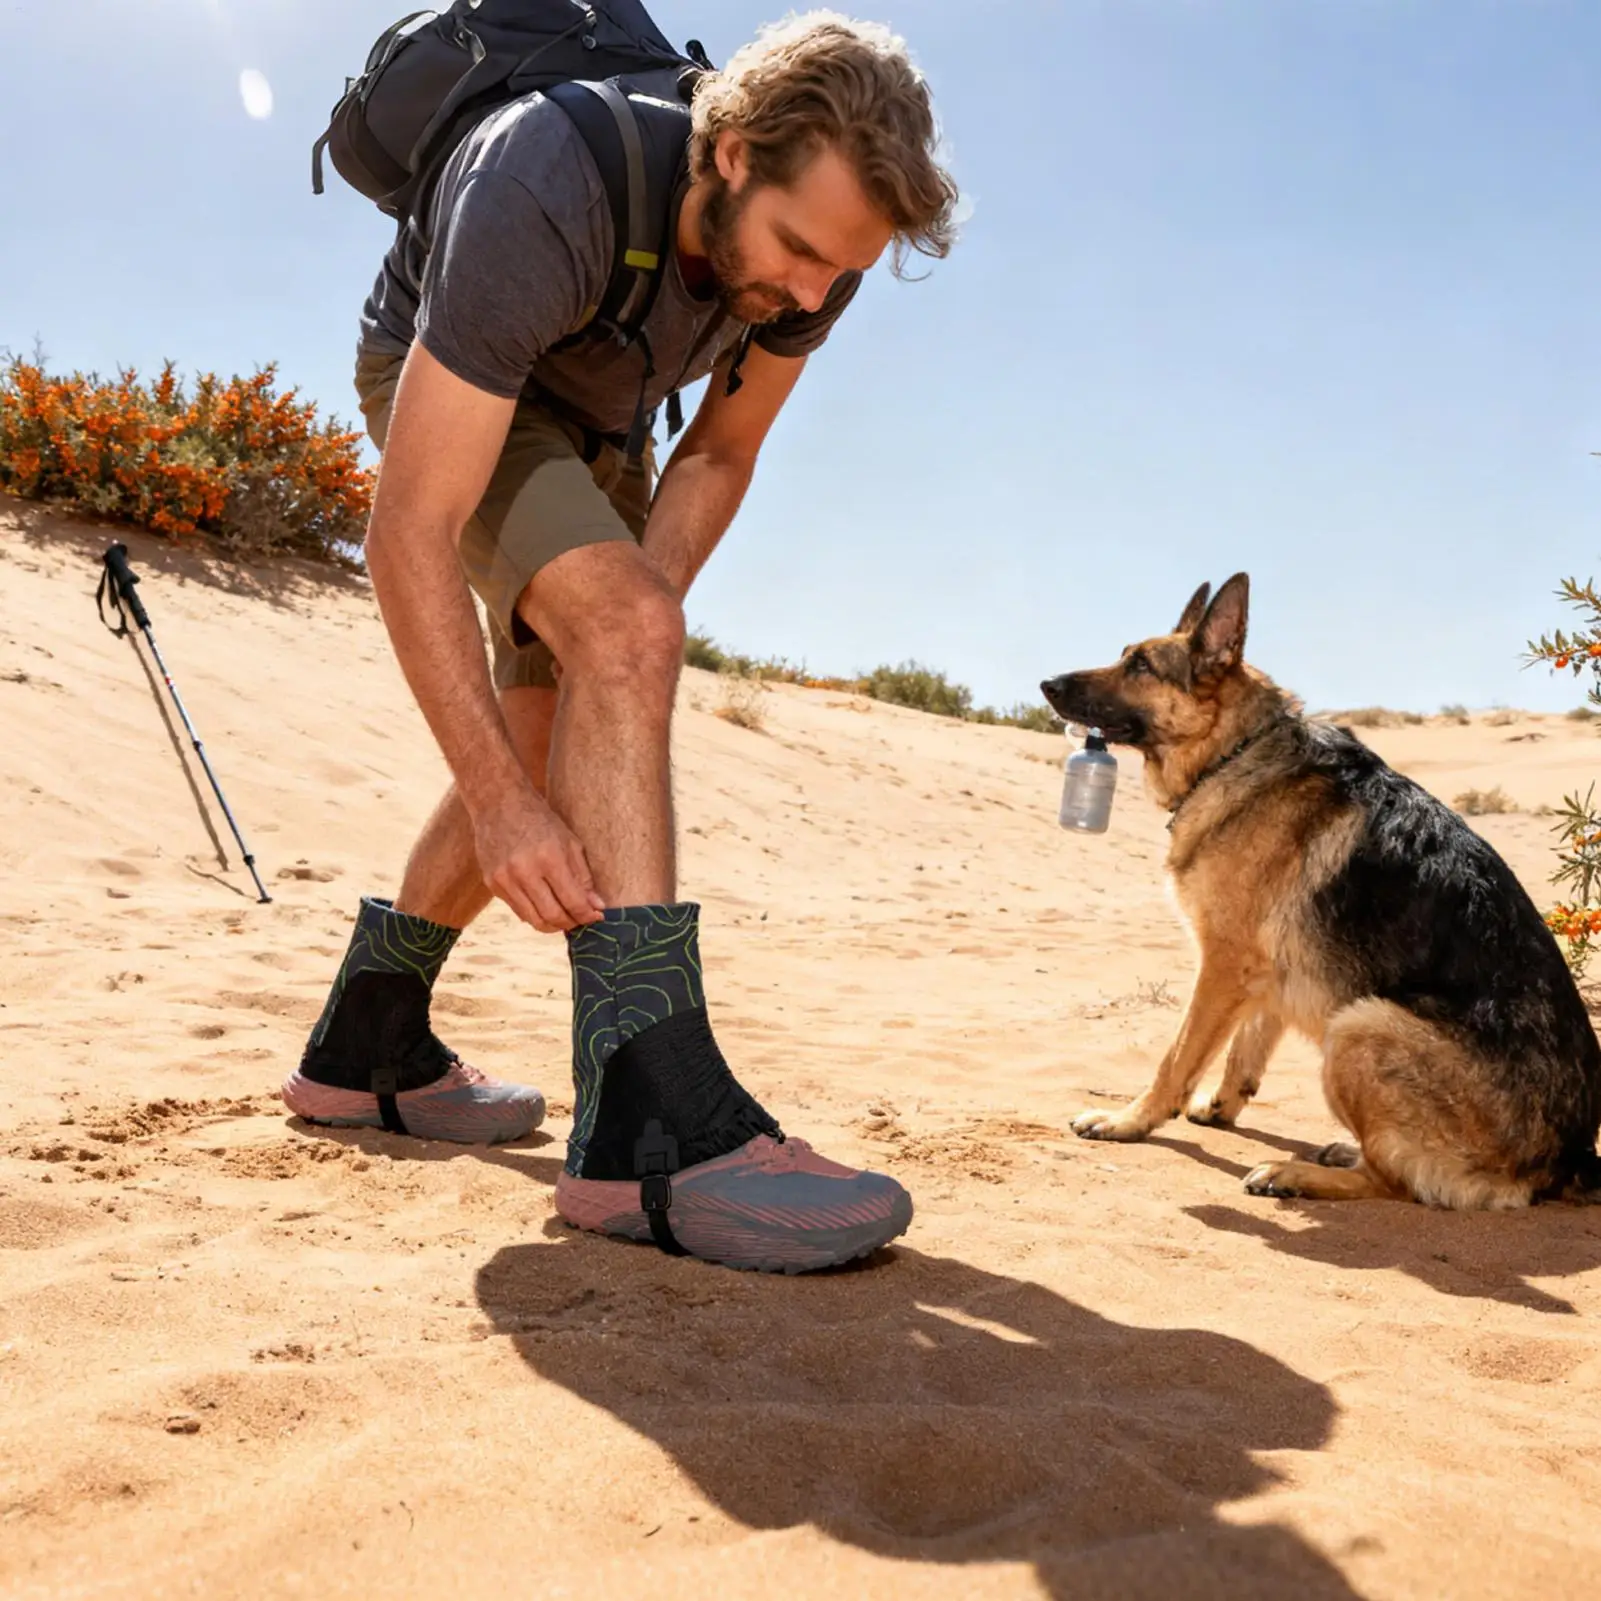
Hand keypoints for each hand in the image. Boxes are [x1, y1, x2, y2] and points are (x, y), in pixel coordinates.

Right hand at [472, 786, 605, 932]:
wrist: (499, 803)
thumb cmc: (540, 820)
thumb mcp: (569, 842)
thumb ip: (583, 876)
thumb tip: (597, 906)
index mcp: (549, 857)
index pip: (573, 901)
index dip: (588, 915)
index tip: (597, 916)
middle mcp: (524, 871)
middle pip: (553, 916)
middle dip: (571, 923)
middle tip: (581, 920)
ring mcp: (504, 879)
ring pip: (533, 919)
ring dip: (553, 925)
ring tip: (564, 917)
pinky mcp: (492, 883)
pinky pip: (518, 910)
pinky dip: (534, 914)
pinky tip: (544, 905)